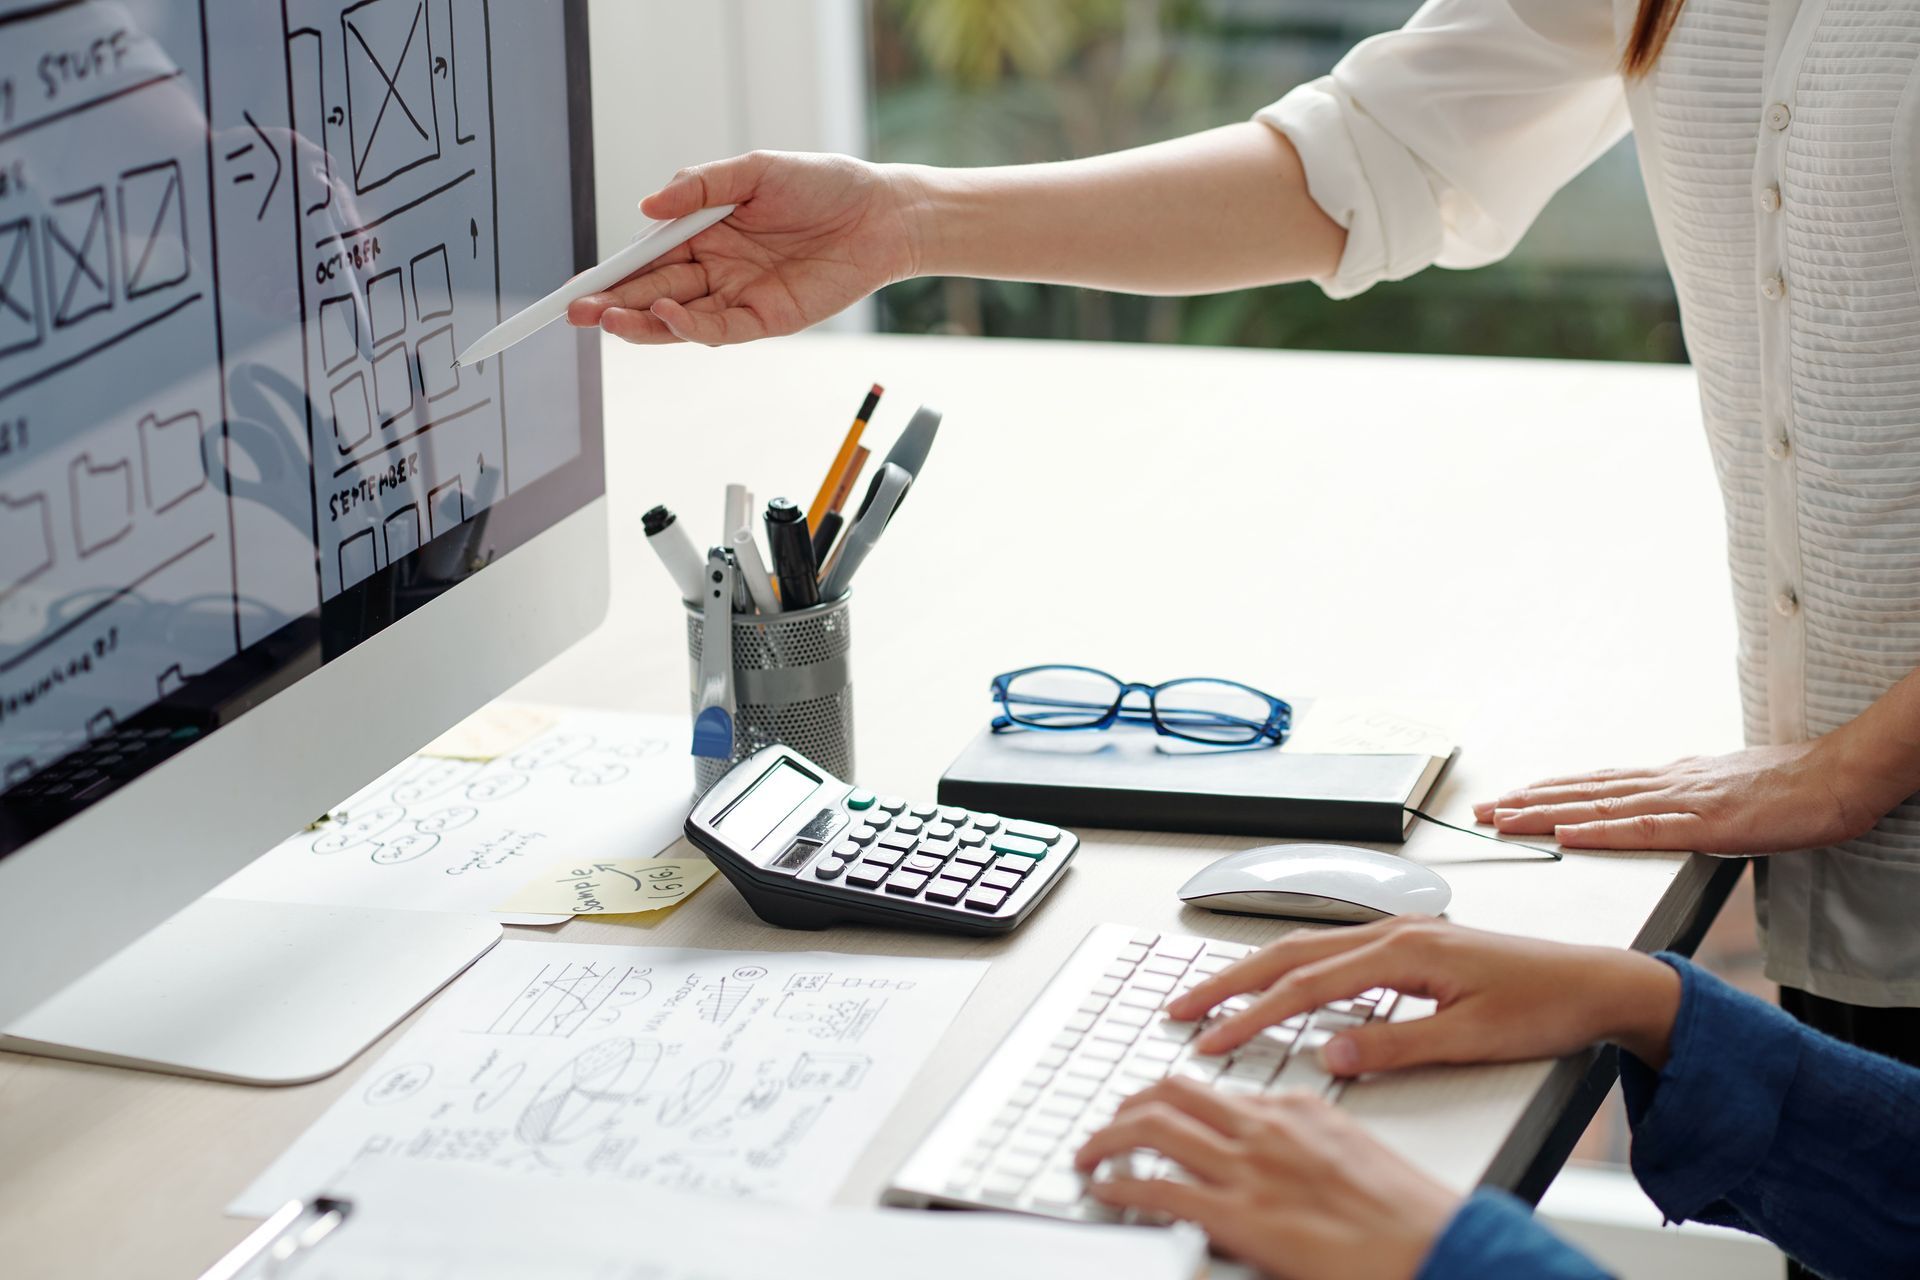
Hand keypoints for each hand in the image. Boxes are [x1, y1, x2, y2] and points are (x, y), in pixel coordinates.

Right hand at [566, 151, 921, 345]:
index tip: (575, 286)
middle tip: (575, 313)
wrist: (881, 213)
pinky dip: (689, 324)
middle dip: (612, 304)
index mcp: (705, 231)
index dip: (611, 273)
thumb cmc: (822, 185)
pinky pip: (720, 327)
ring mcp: (739, 296)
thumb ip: (701, 187)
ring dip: (641, 321)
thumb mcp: (755, 170)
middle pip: (653, 292)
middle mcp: (716, 268)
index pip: (647, 257)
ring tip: (607, 321)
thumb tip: (647, 207)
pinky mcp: (767, 318)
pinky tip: (664, 313)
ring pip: (678, 317)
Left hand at [1073, 1079, 1455, 1279]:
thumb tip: (1272, 1156)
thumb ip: (1305, 1144)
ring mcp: (1250, 1169)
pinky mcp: (1240, 1216)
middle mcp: (1266, 1127)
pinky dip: (1119, 1185)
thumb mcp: (1352, 1155)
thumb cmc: (1408, 1214)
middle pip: (1172, 1092)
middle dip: (1129, 1104)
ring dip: (1108, 1137)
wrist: (1439, 1247)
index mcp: (1297, 1108)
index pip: (1216, 1090)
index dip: (1174, 1098)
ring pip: (1152, 1128)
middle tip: (1110, 1122)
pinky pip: (1157, 1189)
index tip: (1155, 1108)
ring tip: (1091, 1152)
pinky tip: (1105, 1190)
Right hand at [1166, 917, 1681, 1071]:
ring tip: (1213, 994)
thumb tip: (1330, 1051)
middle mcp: (1395, 931)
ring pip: (1308, 947)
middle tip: (1181, 1006)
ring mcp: (1402, 933)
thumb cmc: (1547, 1006)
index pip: (1306, 984)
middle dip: (1230, 980)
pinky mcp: (1413, 945)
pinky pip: (1335, 952)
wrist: (1599, 981)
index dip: (1252, 1012)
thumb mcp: (1471, 1038)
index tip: (1212, 1037)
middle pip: (1290, 952)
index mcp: (1404, 949)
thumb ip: (1395, 1044)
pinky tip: (1284, 985)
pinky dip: (1294, 968)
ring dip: (1257, 971)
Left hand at [1471, 733, 1905, 852]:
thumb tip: (1653, 810)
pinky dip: (1602, 832)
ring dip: (1547, 813)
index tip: (1506, 801)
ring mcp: (1684, 801)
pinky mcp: (1708, 823)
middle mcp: (1665, 784)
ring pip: (1600, 807)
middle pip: (1583, 793)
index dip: (1546, 793)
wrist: (1839, 777)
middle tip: (1481, 812)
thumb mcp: (1723, 795)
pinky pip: (1645, 829)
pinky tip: (1569, 834)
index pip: (1593, 787)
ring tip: (1503, 820)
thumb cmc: (1790, 790)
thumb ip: (1685, 805)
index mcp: (1668, 781)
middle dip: (1527, 802)